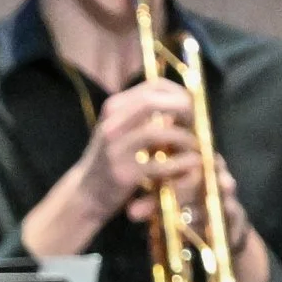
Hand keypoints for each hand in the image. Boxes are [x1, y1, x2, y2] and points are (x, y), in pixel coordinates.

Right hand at [76, 79, 198, 221]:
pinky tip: (191, 164)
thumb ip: (146, 115)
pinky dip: (182, 162)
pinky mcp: (123, 173)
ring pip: (158, 131)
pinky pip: (161, 164)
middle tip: (196, 124)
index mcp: (113, 108)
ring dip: (184, 138)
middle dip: (182, 109)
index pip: (153, 86)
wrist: (85, 194)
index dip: (180, 93)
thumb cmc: (111, 160)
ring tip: (195, 146)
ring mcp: (115, 149)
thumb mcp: (122, 130)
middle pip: (152, 101)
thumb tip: (183, 103)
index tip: (192, 107)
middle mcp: (111, 125)